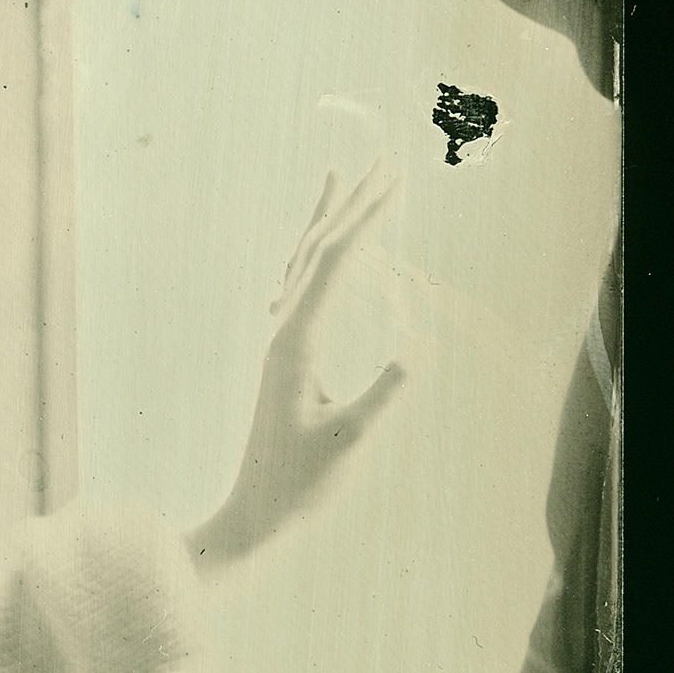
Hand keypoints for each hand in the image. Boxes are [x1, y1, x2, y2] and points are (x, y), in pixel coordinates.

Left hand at [189, 159, 407, 572]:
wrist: (254, 515)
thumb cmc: (302, 485)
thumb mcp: (352, 440)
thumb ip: (385, 392)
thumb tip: (419, 347)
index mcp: (298, 339)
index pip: (339, 262)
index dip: (369, 218)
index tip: (396, 180)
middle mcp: (282, 328)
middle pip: (318, 248)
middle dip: (352, 201)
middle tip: (381, 158)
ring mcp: (279, 340)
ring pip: (303, 261)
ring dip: (327, 217)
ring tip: (338, 176)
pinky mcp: (283, 356)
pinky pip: (299, 286)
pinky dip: (316, 254)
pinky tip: (322, 251)